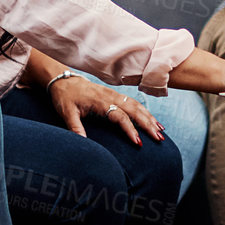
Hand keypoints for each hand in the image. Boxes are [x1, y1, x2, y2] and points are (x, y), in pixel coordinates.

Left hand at [47, 75, 163, 145]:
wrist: (63, 80)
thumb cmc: (65, 97)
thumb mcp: (66, 113)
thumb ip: (75, 128)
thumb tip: (82, 144)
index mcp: (100, 101)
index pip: (120, 116)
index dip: (130, 129)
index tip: (138, 142)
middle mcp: (111, 96)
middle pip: (134, 110)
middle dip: (148, 124)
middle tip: (158, 138)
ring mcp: (115, 95)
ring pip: (137, 105)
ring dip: (150, 118)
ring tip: (161, 131)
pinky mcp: (115, 95)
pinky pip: (134, 103)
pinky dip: (145, 112)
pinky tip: (153, 121)